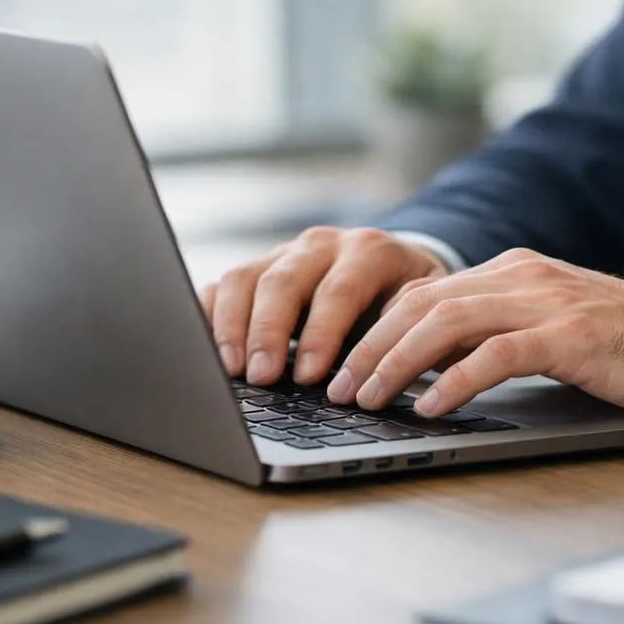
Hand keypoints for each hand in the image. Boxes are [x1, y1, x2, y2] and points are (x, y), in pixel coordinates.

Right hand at [199, 227, 449, 385]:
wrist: (397, 266)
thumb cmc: (410, 300)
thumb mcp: (422, 310)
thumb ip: (404, 330)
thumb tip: (383, 370)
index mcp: (368, 251)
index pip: (337, 291)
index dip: (321, 334)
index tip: (306, 377)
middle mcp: (321, 245)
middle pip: (283, 281)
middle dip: (267, 332)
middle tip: (260, 378)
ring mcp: (284, 253)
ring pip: (245, 277)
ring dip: (231, 326)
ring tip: (230, 369)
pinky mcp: (258, 268)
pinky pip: (222, 284)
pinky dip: (206, 314)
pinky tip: (200, 347)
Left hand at [324, 248, 623, 417]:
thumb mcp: (550, 327)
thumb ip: (497, 333)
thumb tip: (433, 365)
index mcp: (512, 271)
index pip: (425, 292)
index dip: (377, 327)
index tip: (345, 363)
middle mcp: (521, 276)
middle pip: (421, 304)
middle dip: (370, 346)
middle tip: (339, 387)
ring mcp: (544, 302)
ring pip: (445, 323)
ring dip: (396, 363)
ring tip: (368, 398)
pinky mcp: (567, 335)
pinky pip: (494, 355)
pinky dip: (454, 381)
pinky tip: (429, 406)